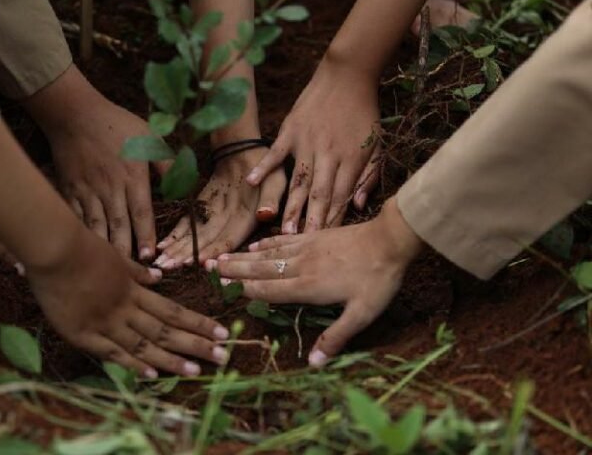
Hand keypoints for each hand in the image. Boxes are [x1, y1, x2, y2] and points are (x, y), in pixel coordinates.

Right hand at [28, 230, 228, 377]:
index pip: (173, 311)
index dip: (198, 323)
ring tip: (195, 371)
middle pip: (166, 330)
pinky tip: (152, 374)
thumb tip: (158, 276)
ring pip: (144, 344)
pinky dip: (132, 364)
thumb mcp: (115, 255)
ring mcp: (106, 322)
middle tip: (223, 358)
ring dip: (171, 358)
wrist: (55, 250)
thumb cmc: (82, 247)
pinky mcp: (84, 333)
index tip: (221, 333)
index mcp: (134, 290)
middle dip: (196, 344)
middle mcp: (126, 308)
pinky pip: (112, 352)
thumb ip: (135, 271)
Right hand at [44, 99, 166, 260]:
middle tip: (132, 275)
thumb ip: (168, 164)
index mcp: (133, 176)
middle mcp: (110, 187)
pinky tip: (85, 251)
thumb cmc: (117, 124)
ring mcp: (88, 191)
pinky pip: (76, 217)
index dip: (146, 236)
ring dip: (105, 249)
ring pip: (97, 226)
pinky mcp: (70, 191)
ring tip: (111, 270)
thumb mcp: (150, 136)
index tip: (150, 257)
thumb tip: (184, 185)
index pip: (142, 212)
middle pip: (119, 226)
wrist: (75, 113)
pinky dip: (81, 235)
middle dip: (127, 252)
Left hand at [154, 147, 285, 268]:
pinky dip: (175, 235)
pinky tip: (162, 246)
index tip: (197, 261)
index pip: (228, 240)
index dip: (213, 251)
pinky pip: (188, 225)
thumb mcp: (275, 180)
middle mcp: (230, 224)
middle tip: (166, 268)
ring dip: (177, 251)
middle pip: (207, 244)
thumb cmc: (265, 165)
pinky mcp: (203, 210)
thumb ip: (271, 198)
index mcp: (248, 220)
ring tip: (160, 263)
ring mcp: (215, 218)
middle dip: (186, 257)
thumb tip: (266, 214)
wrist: (248, 151)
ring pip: (195, 238)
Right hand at [206, 196, 421, 366]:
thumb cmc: (377, 279)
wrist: (391, 240)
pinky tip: (257, 245)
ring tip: (223, 257)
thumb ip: (335, 338)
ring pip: (268, 254)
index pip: (269, 290)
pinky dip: (268, 243)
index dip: (245, 289)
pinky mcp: (316, 236)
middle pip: (261, 269)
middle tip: (209, 267)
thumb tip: (313, 363)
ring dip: (244, 256)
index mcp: (308, 287)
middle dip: (234, 269)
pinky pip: (285, 239)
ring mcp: (307, 248)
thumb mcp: (361, 315)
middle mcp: (301, 266)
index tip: (222, 288)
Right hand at [246, 61, 380, 232]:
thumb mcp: (377, 145)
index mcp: (352, 160)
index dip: (332, 221)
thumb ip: (369, 176)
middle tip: (300, 246)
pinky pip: (276, 153)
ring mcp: (307, 142)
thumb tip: (359, 205)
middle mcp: (329, 154)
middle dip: (310, 222)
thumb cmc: (364, 113)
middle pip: (319, 194)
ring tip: (281, 230)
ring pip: (298, 181)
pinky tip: (252, 183)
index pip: (341, 197)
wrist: (348, 75)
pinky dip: (264, 167)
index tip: (323, 244)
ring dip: (290, 206)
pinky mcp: (291, 130)